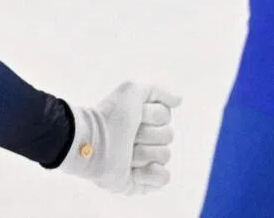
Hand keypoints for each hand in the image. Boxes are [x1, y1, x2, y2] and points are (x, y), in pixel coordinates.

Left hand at [61, 82, 180, 194]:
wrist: (94, 143)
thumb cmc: (111, 115)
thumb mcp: (133, 90)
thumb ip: (158, 91)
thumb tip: (179, 100)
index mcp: (144, 119)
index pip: (166, 116)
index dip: (152, 115)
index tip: (135, 115)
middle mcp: (146, 139)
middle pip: (168, 136)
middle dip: (147, 135)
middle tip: (128, 136)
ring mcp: (145, 161)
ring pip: (165, 155)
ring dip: (143, 153)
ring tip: (126, 154)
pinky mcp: (142, 182)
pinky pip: (163, 177)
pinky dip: (151, 173)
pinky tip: (135, 170)